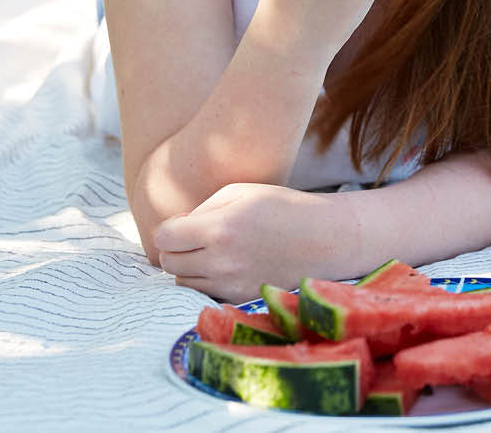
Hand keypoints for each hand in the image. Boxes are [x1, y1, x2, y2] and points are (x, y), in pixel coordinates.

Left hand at [151, 182, 357, 301]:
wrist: (326, 238)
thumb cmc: (283, 207)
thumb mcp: (241, 191)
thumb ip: (202, 209)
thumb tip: (175, 229)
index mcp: (220, 229)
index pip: (164, 238)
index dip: (170, 229)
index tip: (183, 224)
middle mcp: (222, 262)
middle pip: (169, 263)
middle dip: (176, 249)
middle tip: (196, 238)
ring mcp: (232, 285)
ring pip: (183, 283)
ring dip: (190, 268)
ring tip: (213, 252)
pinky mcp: (242, 299)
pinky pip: (205, 294)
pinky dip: (207, 283)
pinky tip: (226, 267)